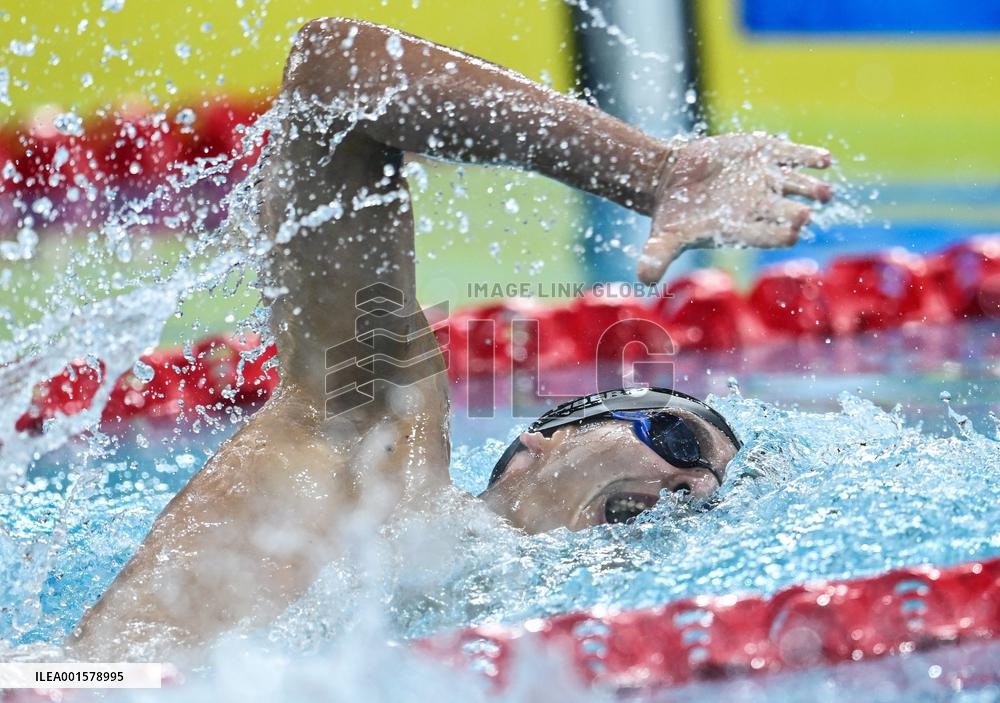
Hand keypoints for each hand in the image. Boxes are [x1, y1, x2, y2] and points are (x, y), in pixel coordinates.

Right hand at [638, 133, 831, 283]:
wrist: (674, 179)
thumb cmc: (674, 215)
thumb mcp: (664, 236)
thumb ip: (657, 256)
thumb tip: (642, 279)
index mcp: (744, 228)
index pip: (774, 236)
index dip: (783, 233)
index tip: (790, 229)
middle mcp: (762, 206)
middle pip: (793, 212)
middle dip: (800, 212)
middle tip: (805, 212)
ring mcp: (767, 179)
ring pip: (803, 185)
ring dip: (815, 188)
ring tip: (824, 190)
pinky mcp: (765, 152)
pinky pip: (796, 155)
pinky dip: (811, 158)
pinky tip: (824, 161)